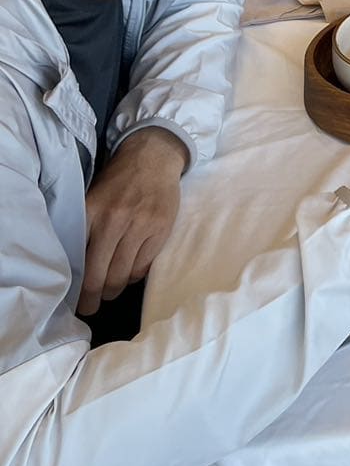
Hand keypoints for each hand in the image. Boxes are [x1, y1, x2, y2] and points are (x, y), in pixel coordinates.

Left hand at [80, 127, 186, 314]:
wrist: (153, 157)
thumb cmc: (118, 182)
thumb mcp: (92, 200)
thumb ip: (85, 230)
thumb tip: (76, 270)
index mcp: (90, 212)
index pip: (78, 261)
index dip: (75, 287)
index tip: (73, 301)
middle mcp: (113, 220)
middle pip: (99, 275)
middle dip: (92, 298)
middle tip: (89, 308)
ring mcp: (139, 225)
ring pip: (122, 275)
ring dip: (114, 289)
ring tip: (109, 292)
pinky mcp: (160, 229)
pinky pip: (143, 266)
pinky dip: (135, 274)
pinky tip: (130, 271)